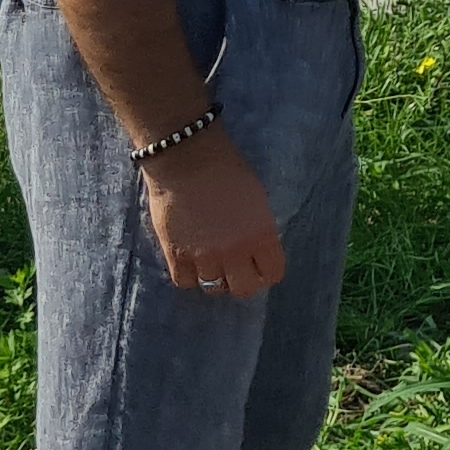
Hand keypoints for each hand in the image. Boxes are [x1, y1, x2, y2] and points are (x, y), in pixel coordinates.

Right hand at [141, 129, 285, 297]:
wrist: (188, 159)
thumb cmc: (228, 171)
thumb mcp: (257, 200)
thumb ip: (259, 231)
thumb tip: (258, 254)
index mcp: (262, 235)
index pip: (273, 275)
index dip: (268, 272)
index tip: (261, 265)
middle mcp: (236, 251)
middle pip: (244, 289)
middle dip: (243, 281)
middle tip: (237, 268)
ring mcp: (204, 256)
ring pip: (214, 288)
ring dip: (215, 276)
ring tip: (212, 259)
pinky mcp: (176, 256)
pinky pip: (186, 283)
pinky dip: (190, 275)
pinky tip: (191, 259)